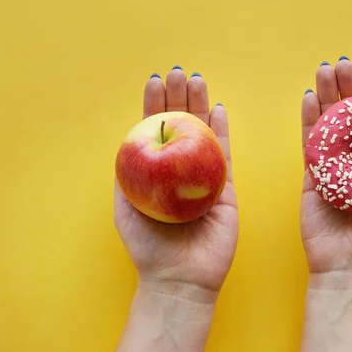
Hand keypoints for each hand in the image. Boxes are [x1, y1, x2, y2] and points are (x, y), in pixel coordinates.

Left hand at [114, 70, 237, 300]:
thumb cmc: (149, 248)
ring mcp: (204, 178)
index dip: (154, 105)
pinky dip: (221, 131)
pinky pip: (224, 155)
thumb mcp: (125, 209)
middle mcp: (180, 172)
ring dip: (200, 106)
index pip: (155, 132)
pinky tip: (218, 109)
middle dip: (179, 98)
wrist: (180, 278)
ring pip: (204, 134)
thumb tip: (125, 141)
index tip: (155, 82)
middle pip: (181, 127)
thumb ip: (125, 176)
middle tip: (179, 73)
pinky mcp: (226, 190)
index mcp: (156, 175)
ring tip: (197, 80)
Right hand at [300, 60, 351, 276]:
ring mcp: (335, 165)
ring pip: (330, 123)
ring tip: (322, 70)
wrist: (350, 268)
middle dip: (347, 88)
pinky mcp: (313, 175)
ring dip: (325, 95)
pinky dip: (307, 119)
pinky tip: (306, 98)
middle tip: (341, 64)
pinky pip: (310, 142)